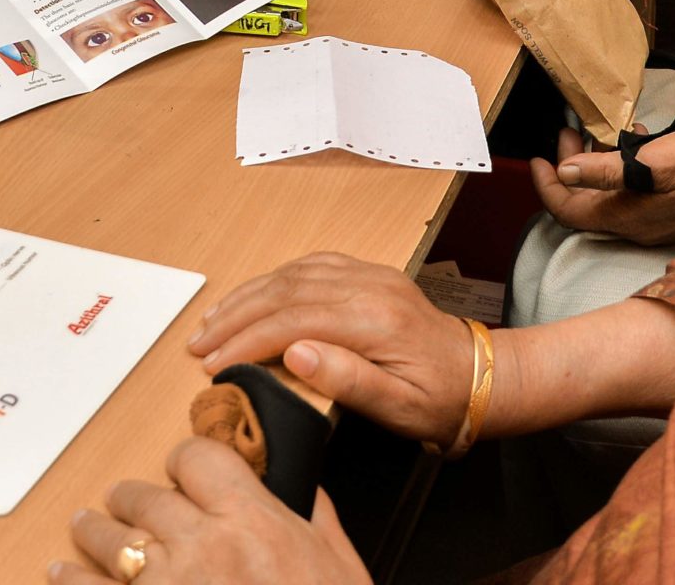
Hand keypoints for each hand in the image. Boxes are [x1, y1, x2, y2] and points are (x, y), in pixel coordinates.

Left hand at [57, 439, 371, 584]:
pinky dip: (71, 580)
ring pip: (111, 541)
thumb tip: (301, 488)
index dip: (185, 461)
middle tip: (122, 499)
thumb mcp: (339, 567)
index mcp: (253, 523)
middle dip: (132, 497)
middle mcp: (202, 547)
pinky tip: (62, 574)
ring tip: (83, 526)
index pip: (198, 459)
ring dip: (94, 532)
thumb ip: (314, 519)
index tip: (180, 469)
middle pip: (145, 498)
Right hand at [186, 254, 477, 446]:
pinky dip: (272, 281)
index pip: (293, 321)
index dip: (247, 341)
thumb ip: (347, 379)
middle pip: (285, 292)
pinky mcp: (366, 274)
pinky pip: (309, 266)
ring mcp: (367, 274)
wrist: (477, 375)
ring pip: (291, 274)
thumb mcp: (398, 408)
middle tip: (197, 344)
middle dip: (235, 318)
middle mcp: (368, 286)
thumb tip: (294, 353)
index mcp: (374, 320)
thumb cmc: (438, 399)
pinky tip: (251, 297)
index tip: (214, 364)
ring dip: (246, 296)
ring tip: (211, 323)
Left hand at [528, 125, 674, 244]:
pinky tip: (630, 141)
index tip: (537, 157)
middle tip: (567, 134)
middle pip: (584, 203)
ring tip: (592, 134)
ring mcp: (651, 220)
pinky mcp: (666, 209)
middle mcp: (634, 225)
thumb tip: (565, 172)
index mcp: (626, 216)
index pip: (568, 211)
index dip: (547, 185)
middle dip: (568, 168)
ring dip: (594, 165)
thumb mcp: (654, 161)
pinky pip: (628, 192)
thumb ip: (607, 169)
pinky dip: (619, 167)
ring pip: (606, 196)